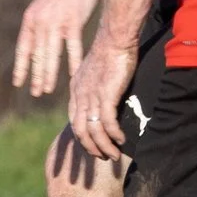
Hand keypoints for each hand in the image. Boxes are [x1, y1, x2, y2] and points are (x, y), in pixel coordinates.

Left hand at [14, 0, 100, 96]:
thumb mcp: (46, 5)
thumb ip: (42, 22)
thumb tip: (40, 39)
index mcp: (31, 19)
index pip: (23, 48)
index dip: (20, 66)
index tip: (18, 82)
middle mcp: (40, 22)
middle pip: (37, 56)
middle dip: (35, 76)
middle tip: (35, 93)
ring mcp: (55, 23)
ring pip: (50, 55)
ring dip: (49, 75)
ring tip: (48, 90)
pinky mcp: (72, 22)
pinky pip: (72, 48)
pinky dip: (73, 63)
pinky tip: (72, 76)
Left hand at [66, 33, 139, 162]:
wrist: (114, 39)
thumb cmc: (110, 53)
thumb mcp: (96, 74)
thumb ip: (96, 89)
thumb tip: (104, 102)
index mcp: (76, 91)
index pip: (75, 122)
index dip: (83, 138)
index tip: (94, 148)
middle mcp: (80, 96)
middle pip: (81, 131)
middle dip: (92, 148)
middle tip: (104, 157)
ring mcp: (92, 96)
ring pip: (93, 131)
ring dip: (104, 147)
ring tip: (114, 156)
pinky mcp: (106, 95)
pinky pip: (107, 122)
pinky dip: (113, 135)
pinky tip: (121, 140)